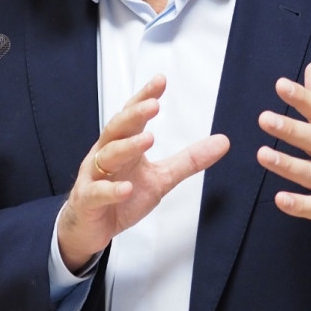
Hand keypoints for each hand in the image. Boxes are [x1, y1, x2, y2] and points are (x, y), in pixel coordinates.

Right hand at [58, 74, 229, 271]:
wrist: (90, 228)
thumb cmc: (121, 197)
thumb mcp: (161, 178)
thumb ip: (188, 160)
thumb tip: (222, 142)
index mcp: (123, 145)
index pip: (132, 116)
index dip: (144, 98)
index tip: (160, 81)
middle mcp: (105, 155)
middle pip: (116, 129)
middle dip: (134, 116)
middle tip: (154, 105)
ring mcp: (94, 177)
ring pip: (106, 156)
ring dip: (127, 147)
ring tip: (148, 140)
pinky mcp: (88, 201)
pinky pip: (97, 192)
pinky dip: (111, 190)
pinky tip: (126, 188)